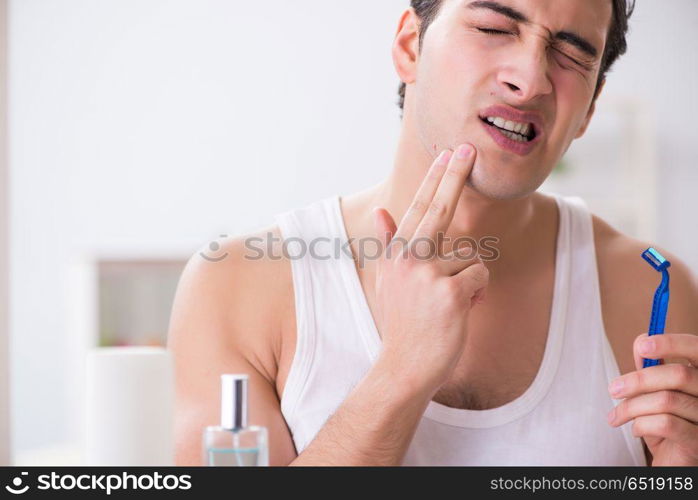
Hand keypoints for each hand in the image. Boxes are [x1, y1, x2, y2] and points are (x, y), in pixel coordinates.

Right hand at [372, 143, 488, 391]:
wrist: (404, 365)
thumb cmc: (402, 322)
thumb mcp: (389, 280)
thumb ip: (389, 244)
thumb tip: (382, 212)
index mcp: (397, 253)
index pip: (418, 207)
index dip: (435, 179)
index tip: (447, 153)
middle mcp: (409, 258)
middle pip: (439, 209)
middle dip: (454, 175)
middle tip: (468, 149)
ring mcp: (428, 274)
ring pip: (470, 256)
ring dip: (469, 278)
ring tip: (449, 302)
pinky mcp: (450, 292)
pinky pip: (479, 275)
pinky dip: (476, 293)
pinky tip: (460, 310)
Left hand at [606, 332, 697, 465]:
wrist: (674, 464)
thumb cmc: (666, 424)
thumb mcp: (656, 393)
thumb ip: (652, 368)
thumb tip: (642, 342)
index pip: (697, 348)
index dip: (671, 343)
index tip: (642, 346)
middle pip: (679, 374)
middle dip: (638, 380)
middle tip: (613, 389)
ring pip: (667, 400)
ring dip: (631, 407)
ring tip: (616, 416)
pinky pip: (667, 424)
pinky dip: (642, 425)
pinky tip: (636, 430)